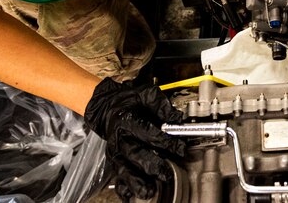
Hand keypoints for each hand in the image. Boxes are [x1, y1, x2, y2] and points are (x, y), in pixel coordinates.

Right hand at [83, 78, 185, 201]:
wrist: (108, 108)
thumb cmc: (128, 102)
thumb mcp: (145, 94)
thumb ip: (161, 104)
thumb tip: (176, 117)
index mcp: (127, 120)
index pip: (149, 133)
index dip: (166, 141)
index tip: (180, 148)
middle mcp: (120, 139)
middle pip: (136, 154)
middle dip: (152, 165)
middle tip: (166, 173)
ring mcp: (116, 153)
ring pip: (125, 170)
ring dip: (136, 182)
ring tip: (148, 191)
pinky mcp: (114, 162)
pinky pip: (117, 178)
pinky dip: (123, 189)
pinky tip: (131, 196)